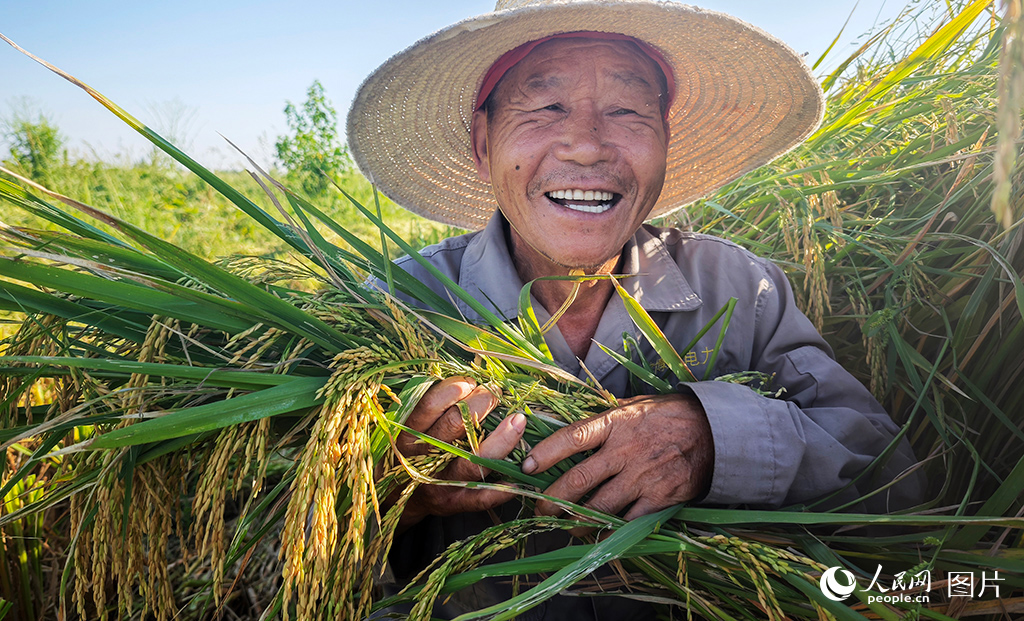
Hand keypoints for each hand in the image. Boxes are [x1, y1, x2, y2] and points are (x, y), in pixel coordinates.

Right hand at [394, 376, 525, 528]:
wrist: (396, 498)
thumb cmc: (411, 451)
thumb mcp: (408, 426)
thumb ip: (430, 406)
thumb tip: (466, 377)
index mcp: (407, 434)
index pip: (432, 404)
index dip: (456, 387)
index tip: (471, 382)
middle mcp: (421, 458)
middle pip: (457, 424)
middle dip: (483, 402)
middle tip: (496, 394)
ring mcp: (439, 483)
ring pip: (475, 459)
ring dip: (503, 438)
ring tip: (518, 420)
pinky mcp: (454, 504)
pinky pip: (483, 496)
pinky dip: (504, 486)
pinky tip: (521, 471)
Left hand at [522, 393, 712, 522]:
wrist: (715, 432)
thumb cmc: (667, 416)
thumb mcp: (633, 405)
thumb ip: (604, 418)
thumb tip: (569, 425)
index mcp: (615, 423)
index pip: (572, 438)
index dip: (545, 453)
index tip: (525, 466)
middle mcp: (625, 451)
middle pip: (578, 480)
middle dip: (552, 499)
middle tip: (538, 509)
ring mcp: (642, 477)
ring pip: (599, 507)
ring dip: (576, 521)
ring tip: (564, 526)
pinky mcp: (659, 498)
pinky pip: (627, 522)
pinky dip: (609, 532)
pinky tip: (597, 537)